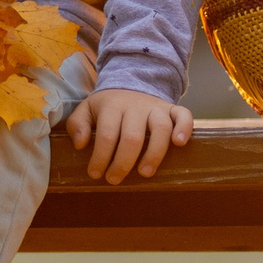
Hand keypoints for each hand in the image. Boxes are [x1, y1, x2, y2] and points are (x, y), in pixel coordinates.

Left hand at [65, 88, 195, 184]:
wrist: (131, 83)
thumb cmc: (108, 106)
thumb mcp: (87, 109)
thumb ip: (78, 124)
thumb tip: (80, 145)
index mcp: (112, 106)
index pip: (107, 134)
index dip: (101, 157)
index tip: (95, 174)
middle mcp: (136, 105)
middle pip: (132, 136)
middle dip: (123, 162)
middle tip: (114, 180)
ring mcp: (156, 107)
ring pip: (160, 128)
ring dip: (154, 153)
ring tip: (145, 173)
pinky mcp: (172, 108)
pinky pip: (183, 115)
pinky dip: (184, 128)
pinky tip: (180, 144)